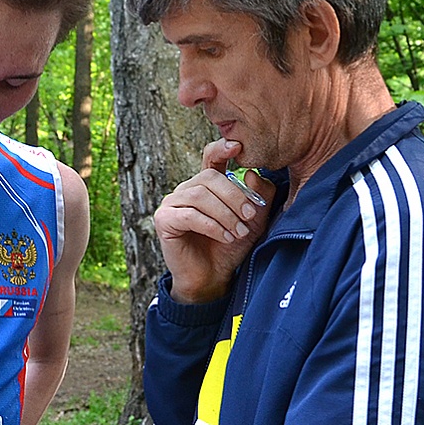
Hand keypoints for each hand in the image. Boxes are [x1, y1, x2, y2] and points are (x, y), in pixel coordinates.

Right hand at [154, 139, 274, 303]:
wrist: (212, 277)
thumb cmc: (231, 246)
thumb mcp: (254, 220)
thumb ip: (259, 196)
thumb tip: (252, 173)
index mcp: (206, 185)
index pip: (211, 157)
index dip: (222, 149)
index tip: (238, 147)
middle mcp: (187, 190)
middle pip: (209, 178)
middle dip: (233, 196)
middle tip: (250, 215)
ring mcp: (172, 203)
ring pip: (200, 196)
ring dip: (224, 214)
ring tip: (239, 232)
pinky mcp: (164, 220)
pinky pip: (189, 215)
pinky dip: (212, 225)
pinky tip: (225, 237)